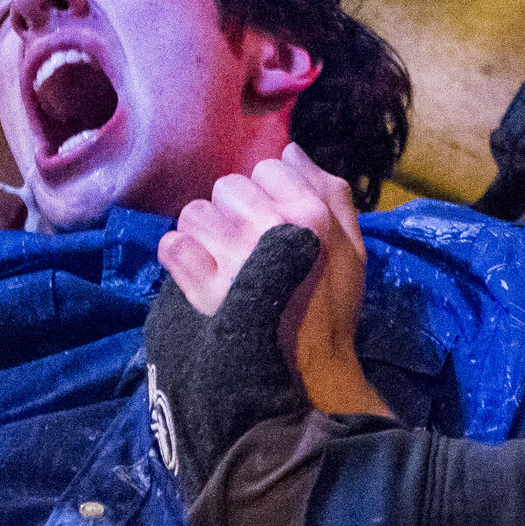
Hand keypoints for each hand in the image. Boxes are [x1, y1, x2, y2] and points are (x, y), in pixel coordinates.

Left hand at [159, 145, 372, 399]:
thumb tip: (292, 151)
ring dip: (202, 233)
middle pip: (227, 186)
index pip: (268, 168)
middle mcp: (271, 227)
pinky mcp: (201, 286)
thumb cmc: (331, 308)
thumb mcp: (353, 249)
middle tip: (244, 243)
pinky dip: (179, 257)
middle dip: (233, 210)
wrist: (309, 374)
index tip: (273, 220)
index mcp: (311, 214)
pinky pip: (171, 245)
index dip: (268, 192)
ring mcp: (234, 257)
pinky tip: (197, 272)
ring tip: (218, 259)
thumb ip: (331, 193)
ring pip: (194, 212)